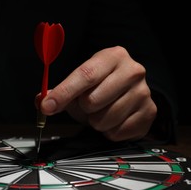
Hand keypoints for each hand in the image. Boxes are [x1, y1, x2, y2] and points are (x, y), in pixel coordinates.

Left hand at [40, 46, 156, 141]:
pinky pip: (117, 132)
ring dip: (96, 122)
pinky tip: (114, 120)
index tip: (48, 106)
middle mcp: (133, 70)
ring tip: (102, 112)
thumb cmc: (100, 86)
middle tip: (89, 105)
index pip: (85, 75)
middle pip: (93, 100)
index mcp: (112, 56)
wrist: (128, 92)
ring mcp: (144, 92)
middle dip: (84, 109)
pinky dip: (110, 131)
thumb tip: (41, 101)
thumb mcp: (78, 85)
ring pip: (104, 120)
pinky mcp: (150, 112)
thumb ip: (57, 92)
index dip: (64, 93)